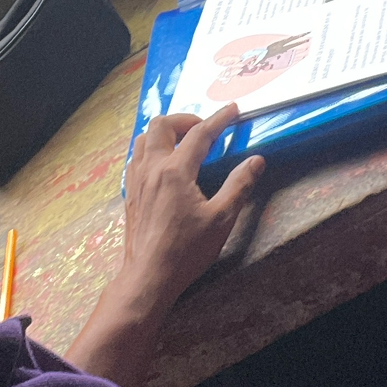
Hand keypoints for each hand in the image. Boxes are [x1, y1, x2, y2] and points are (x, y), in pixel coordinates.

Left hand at [121, 103, 264, 307]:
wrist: (149, 277)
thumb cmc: (186, 250)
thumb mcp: (221, 219)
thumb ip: (239, 186)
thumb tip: (255, 161)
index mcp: (175, 171)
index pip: (199, 134)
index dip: (218, 119)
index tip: (232, 110)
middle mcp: (151, 168)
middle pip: (161, 125)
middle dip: (184, 119)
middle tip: (204, 129)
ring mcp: (137, 180)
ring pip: (143, 138)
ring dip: (164, 132)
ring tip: (183, 141)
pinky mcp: (130, 193)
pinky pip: (136, 157)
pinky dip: (150, 149)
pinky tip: (162, 164)